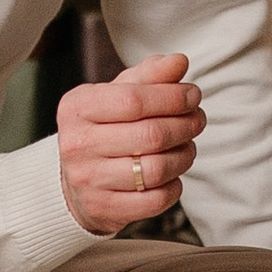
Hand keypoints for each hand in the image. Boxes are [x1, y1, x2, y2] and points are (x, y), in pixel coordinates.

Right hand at [56, 51, 201, 234]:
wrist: (74, 180)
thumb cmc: (104, 127)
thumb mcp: (117, 94)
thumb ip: (149, 75)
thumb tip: (179, 62)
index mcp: (77, 107)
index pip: (134, 99)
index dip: (173, 97)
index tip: (193, 95)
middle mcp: (76, 144)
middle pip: (151, 135)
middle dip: (186, 125)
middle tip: (197, 120)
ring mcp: (87, 180)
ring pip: (156, 170)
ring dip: (184, 156)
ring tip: (188, 146)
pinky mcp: (103, 209)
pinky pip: (154, 201)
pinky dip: (174, 187)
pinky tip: (173, 175)